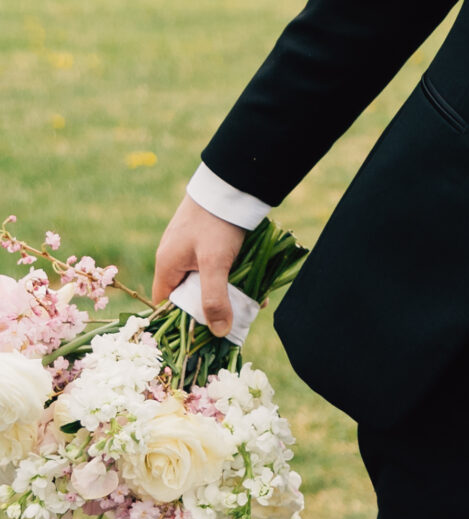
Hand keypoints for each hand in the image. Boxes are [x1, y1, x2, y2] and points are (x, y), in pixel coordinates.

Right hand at [152, 193, 245, 337]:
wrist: (231, 184)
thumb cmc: (216, 223)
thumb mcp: (215, 263)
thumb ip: (215, 298)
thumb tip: (220, 332)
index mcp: (167, 265)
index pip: (165, 304)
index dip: (179, 321)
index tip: (204, 334)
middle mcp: (175, 259)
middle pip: (188, 295)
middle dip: (211, 307)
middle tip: (236, 319)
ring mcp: (191, 249)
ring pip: (205, 281)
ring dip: (226, 293)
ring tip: (251, 302)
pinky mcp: (208, 241)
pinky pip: (216, 267)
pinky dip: (231, 276)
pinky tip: (253, 283)